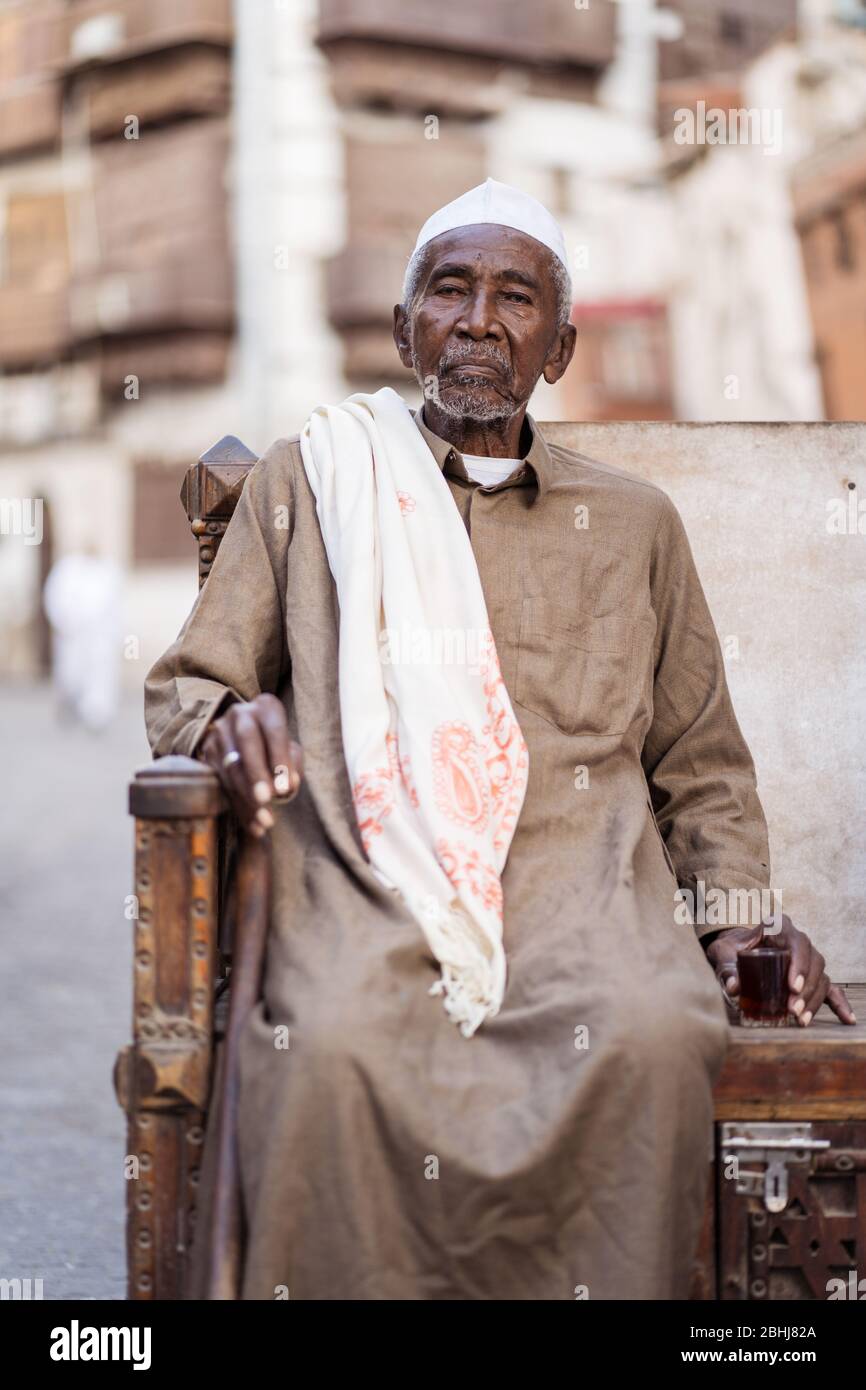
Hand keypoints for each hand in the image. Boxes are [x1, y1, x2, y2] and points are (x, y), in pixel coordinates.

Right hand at [200, 694, 302, 837]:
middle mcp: (240, 715)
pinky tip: (254, 827)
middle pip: (247, 743)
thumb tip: (289, 785)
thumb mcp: (291, 748)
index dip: (279, 759)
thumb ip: (293, 763)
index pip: (274, 730)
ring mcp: (219, 734)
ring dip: (248, 797)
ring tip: (265, 822)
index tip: (285, 788)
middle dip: (256, 774)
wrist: (245, 735)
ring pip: (232, 767)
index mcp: (266, 708)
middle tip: (267, 799)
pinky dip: (239, 808)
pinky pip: (222, 784)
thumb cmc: (277, 745)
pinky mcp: (206, 754)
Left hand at [704, 915, 855, 1026]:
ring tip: (800, 1019)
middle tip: (793, 1009)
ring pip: (820, 976)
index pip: (796, 941)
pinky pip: (829, 988)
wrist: (734, 949)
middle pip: (812, 961)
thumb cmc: (729, 946)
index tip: (793, 986)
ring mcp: (806, 958)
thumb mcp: (722, 951)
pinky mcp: (809, 975)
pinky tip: (847, 1018)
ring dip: (814, 999)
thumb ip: (726, 966)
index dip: (799, 963)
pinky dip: (838, 1003)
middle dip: (806, 988)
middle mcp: (796, 940)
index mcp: (778, 926)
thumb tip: (734, 987)